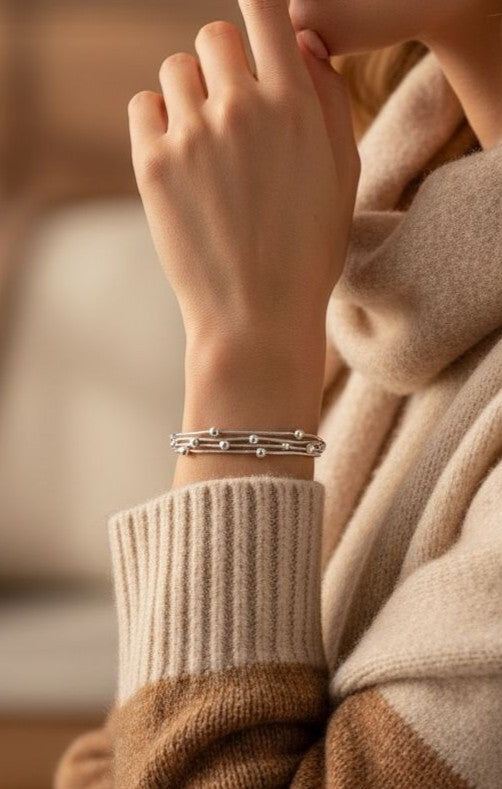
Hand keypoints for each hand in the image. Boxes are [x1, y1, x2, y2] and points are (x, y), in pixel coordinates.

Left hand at [127, 0, 359, 363]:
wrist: (257, 315)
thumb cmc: (307, 249)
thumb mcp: (343, 173)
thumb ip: (328, 97)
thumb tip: (299, 42)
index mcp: (294, 105)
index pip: (265, 8)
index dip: (258, 8)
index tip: (254, 24)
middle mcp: (240, 108)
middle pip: (214, 36)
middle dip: (224, 64)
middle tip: (233, 111)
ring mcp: (192, 135)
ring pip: (176, 71)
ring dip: (191, 94)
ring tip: (207, 145)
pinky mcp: (152, 164)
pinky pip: (143, 106)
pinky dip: (158, 121)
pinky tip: (179, 156)